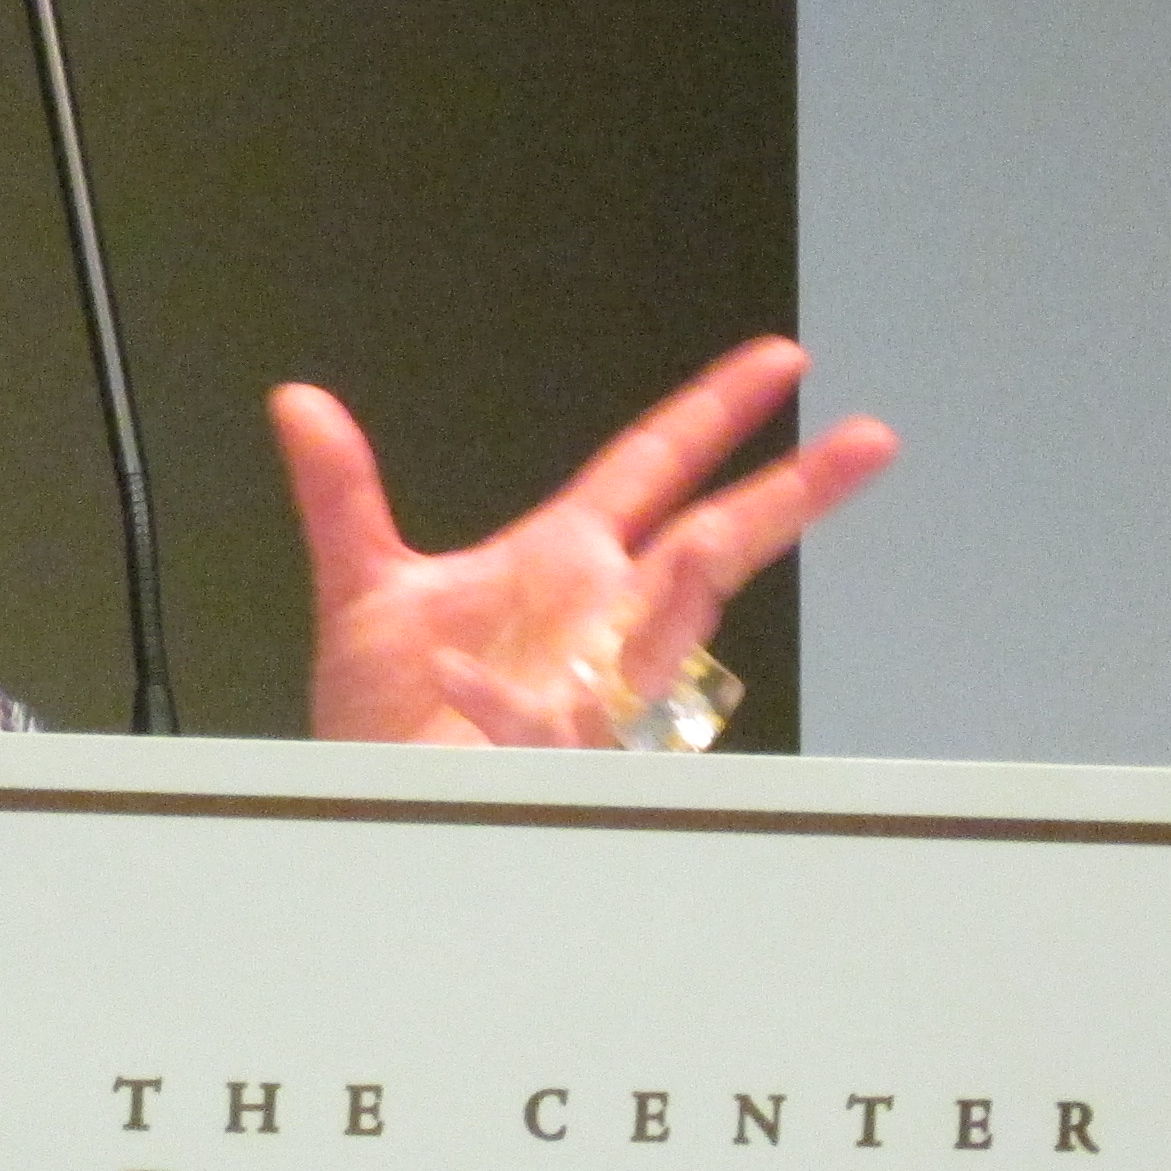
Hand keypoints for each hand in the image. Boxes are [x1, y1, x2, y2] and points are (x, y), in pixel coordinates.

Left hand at [270, 338, 895, 746]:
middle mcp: (598, 624)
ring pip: (669, 635)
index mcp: (563, 568)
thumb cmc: (391, 721)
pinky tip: (459, 684)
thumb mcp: (362, 590)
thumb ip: (339, 494)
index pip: (653, 471)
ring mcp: (592, 693)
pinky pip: (539, 727)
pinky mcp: (552, 760)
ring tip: (721, 542)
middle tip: (873, 440)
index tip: (782, 362)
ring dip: (692, 592)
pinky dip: (502, 711)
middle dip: (789, 495)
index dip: (715, 414)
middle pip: (712, 545)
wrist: (370, 808)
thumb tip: (297, 403)